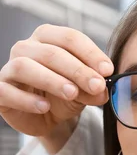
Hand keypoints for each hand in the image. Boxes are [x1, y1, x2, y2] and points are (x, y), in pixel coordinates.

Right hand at [0, 24, 112, 139]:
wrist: (46, 116)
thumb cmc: (65, 94)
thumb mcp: (85, 91)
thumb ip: (94, 88)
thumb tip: (103, 89)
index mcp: (49, 38)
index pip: (70, 37)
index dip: (90, 53)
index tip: (108, 70)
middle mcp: (26, 48)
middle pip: (51, 52)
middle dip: (77, 69)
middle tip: (97, 85)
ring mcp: (9, 68)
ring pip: (25, 66)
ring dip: (52, 80)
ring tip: (72, 93)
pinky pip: (6, 91)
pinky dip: (26, 99)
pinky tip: (45, 107)